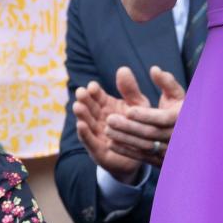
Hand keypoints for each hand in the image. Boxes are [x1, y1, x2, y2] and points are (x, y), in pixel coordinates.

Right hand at [72, 67, 150, 182]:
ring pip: (87, 123)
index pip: (98, 96)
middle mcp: (99, 119)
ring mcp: (97, 134)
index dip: (94, 91)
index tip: (93, 86)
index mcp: (107, 106)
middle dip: (85, 100)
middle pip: (90, 108)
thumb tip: (122, 68)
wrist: (144, 154)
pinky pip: (90, 141)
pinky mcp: (98, 151)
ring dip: (82, 115)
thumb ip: (130, 90)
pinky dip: (85, 134)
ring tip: (78, 106)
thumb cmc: (139, 125)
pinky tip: (81, 125)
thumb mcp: (137, 106)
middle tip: (81, 92)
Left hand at [106, 65, 185, 167]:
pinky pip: (142, 157)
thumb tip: (154, 70)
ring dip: (124, 139)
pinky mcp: (161, 161)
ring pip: (145, 146)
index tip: (128, 110)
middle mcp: (177, 136)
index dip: (145, 115)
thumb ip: (167, 82)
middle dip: (129, 127)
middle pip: (151, 133)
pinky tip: (111, 143)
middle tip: (109, 119)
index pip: (163, 119)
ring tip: (107, 130)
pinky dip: (126, 151)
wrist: (190, 135)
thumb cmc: (180, 109)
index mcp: (182, 119)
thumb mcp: (177, 95)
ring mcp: (170, 151)